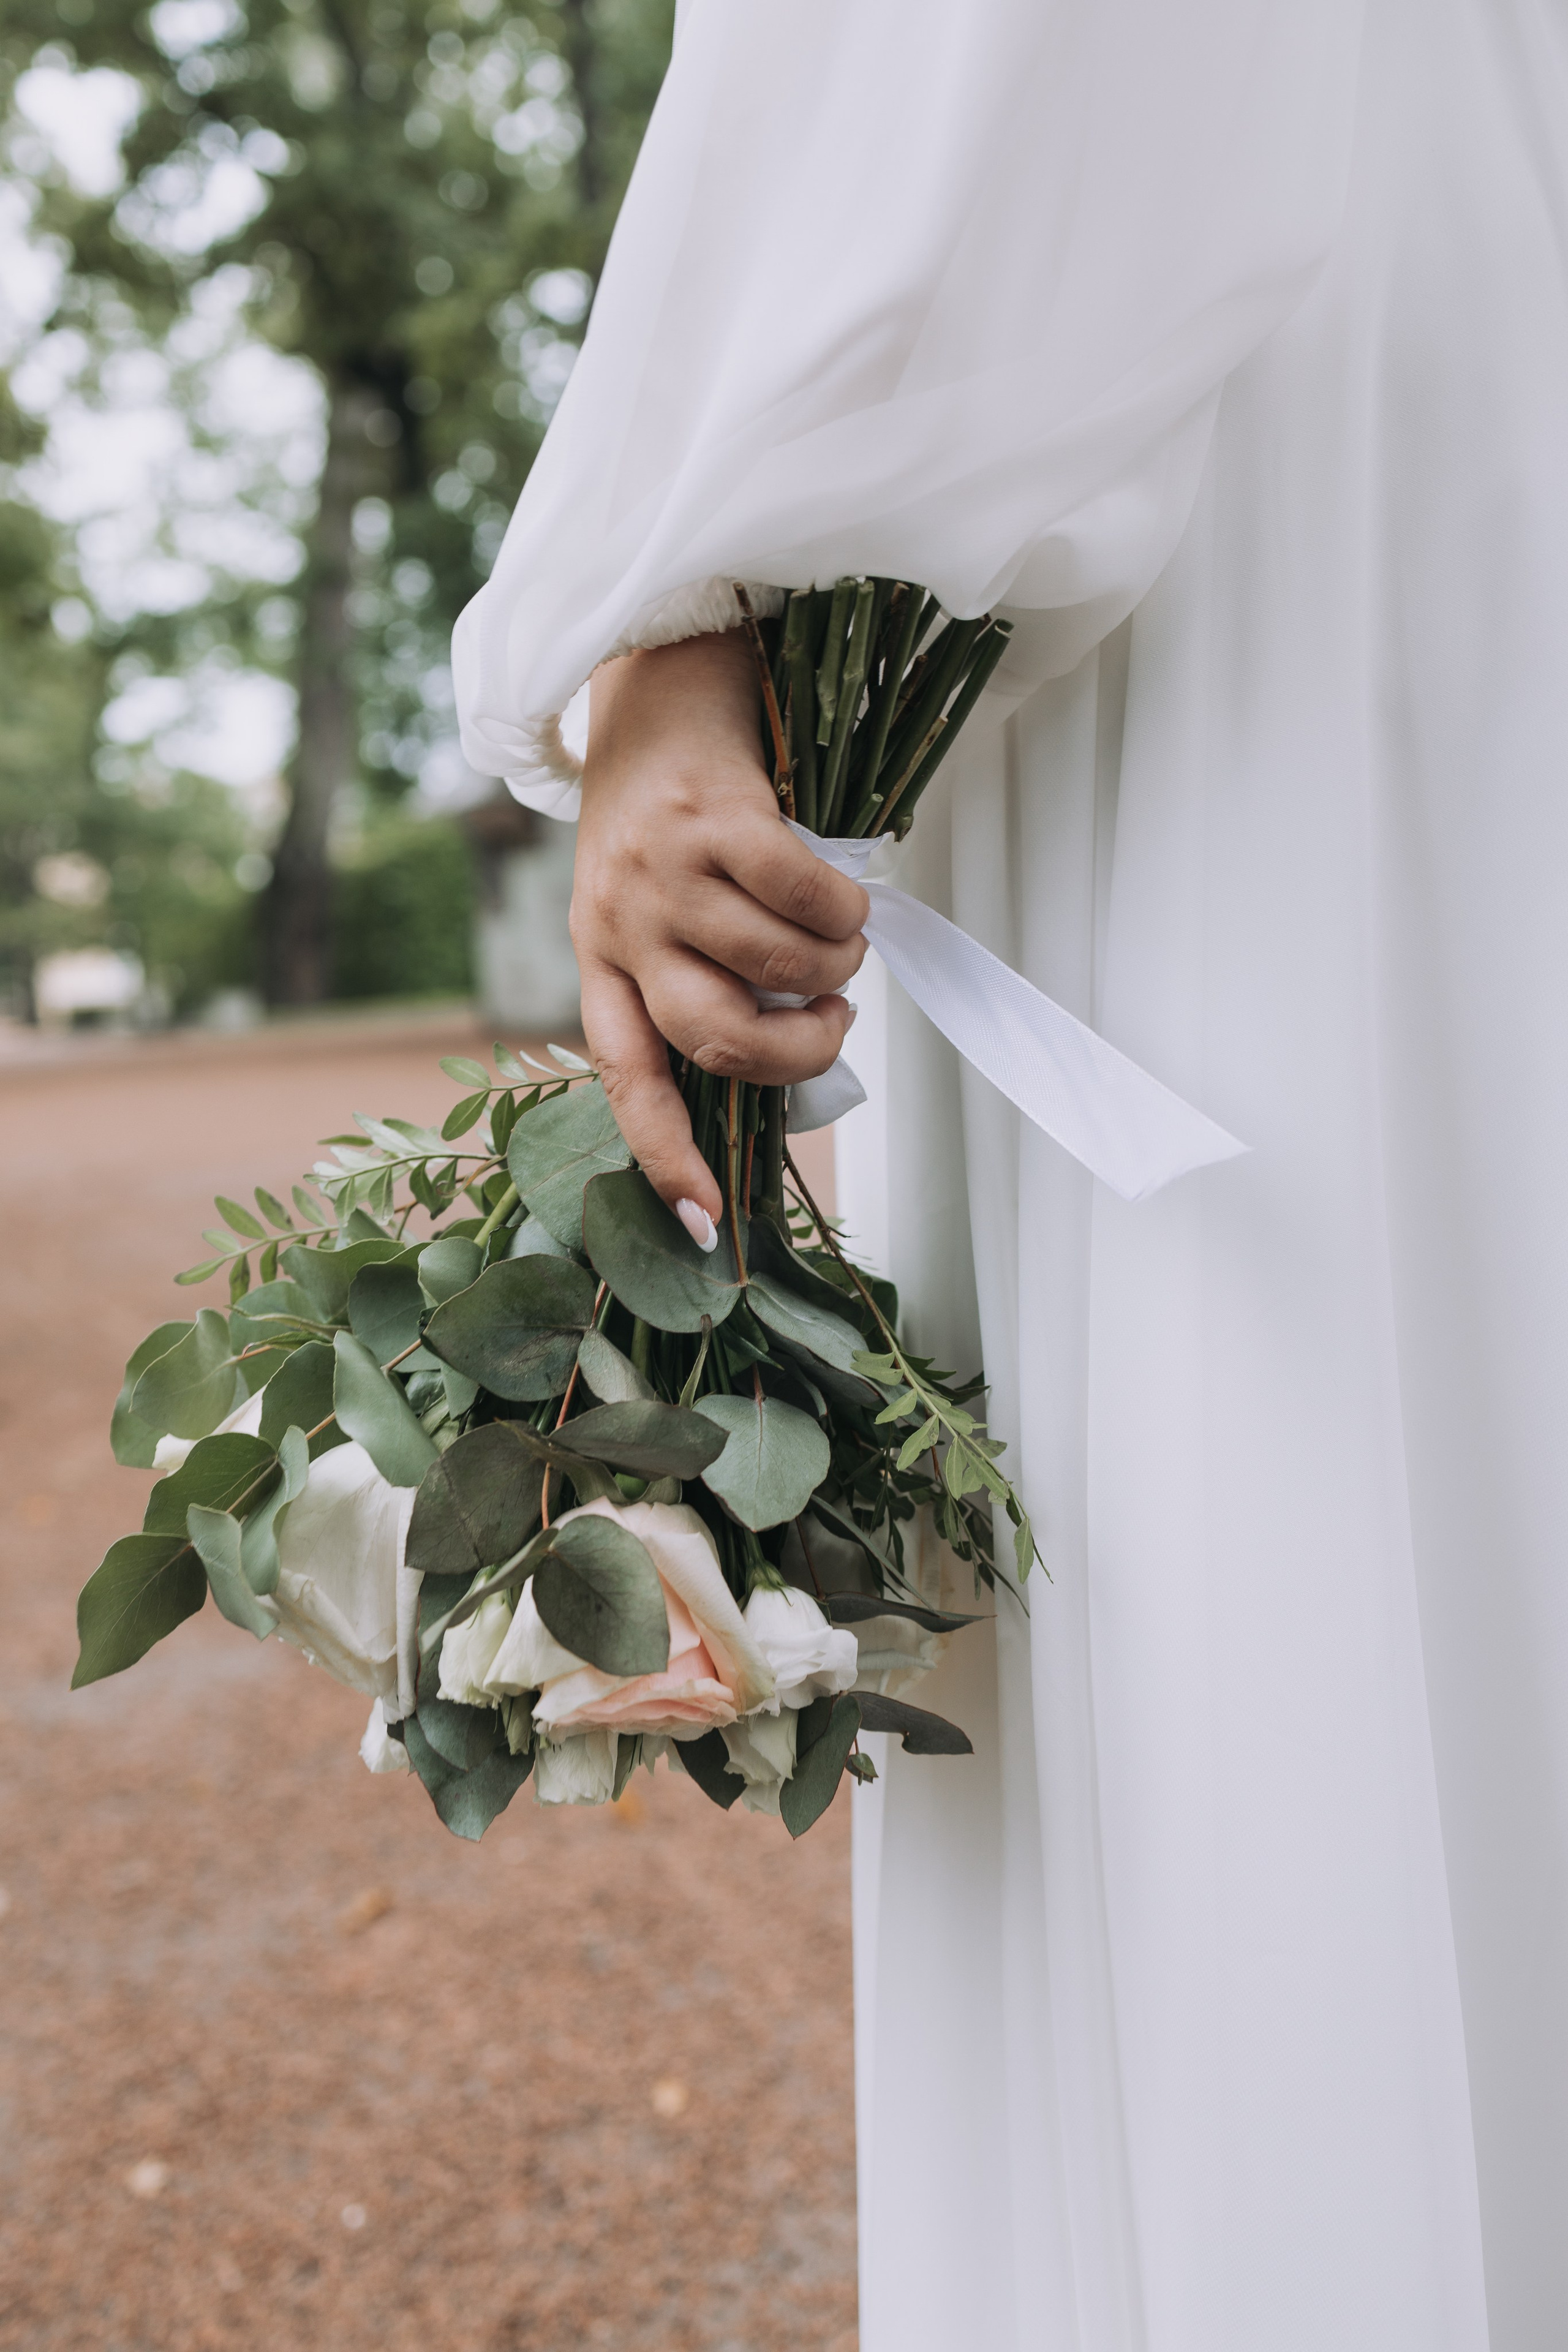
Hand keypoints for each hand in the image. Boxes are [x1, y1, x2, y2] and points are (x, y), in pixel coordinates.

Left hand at [571, 629, 868, 1237]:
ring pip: (772, 969)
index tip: (705, 1228)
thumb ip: (704, 970)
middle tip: (834, 1028)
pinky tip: (847, 901)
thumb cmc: (673, 807)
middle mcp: (618, 922)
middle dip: (793, 1056)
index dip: (666, 1157)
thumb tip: (792, 1050)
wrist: (658, 677)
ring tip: (844, 947)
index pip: (625, 1080)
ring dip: (833, 972)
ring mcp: (662, 871)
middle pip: (711, 1039)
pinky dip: (842, 912)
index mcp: (598, 960)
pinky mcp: (713, 815)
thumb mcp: (659, 899)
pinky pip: (801, 896)